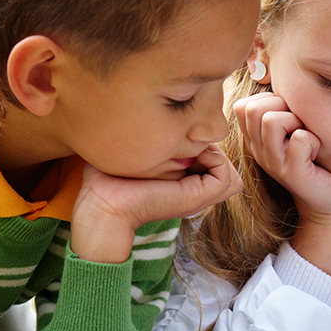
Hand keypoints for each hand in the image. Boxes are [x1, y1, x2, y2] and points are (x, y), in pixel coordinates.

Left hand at [72, 147, 242, 262]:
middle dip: (212, 148)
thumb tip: (174, 126)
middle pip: (223, 168)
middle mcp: (193, 193)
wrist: (101, 204)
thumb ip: (157, 144)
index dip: (203, 144)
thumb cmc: (108, 179)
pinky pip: (228, 177)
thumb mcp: (138, 156)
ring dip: (217, 154)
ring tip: (193, 147)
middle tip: (188, 140)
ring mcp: (197, 197)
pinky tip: (195, 154)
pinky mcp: (197, 198)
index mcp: (181, 186)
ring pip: (230, 174)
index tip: (180, 136)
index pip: (212, 163)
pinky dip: (218, 160)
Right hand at [232, 92, 330, 276]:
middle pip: (253, 109)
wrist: (329, 202)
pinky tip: (317, 152)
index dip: (268, 101)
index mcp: (256, 139)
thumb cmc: (316, 160)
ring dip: (296, 121)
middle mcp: (259, 150)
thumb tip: (281, 82)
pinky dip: (314, 139)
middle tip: (298, 124)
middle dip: (281, 107)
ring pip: (272, 120)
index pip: (243, 106)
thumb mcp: (294, 131)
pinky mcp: (293, 173)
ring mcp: (273, 163)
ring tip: (307, 137)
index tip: (288, 116)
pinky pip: (301, 139)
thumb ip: (283, 110)